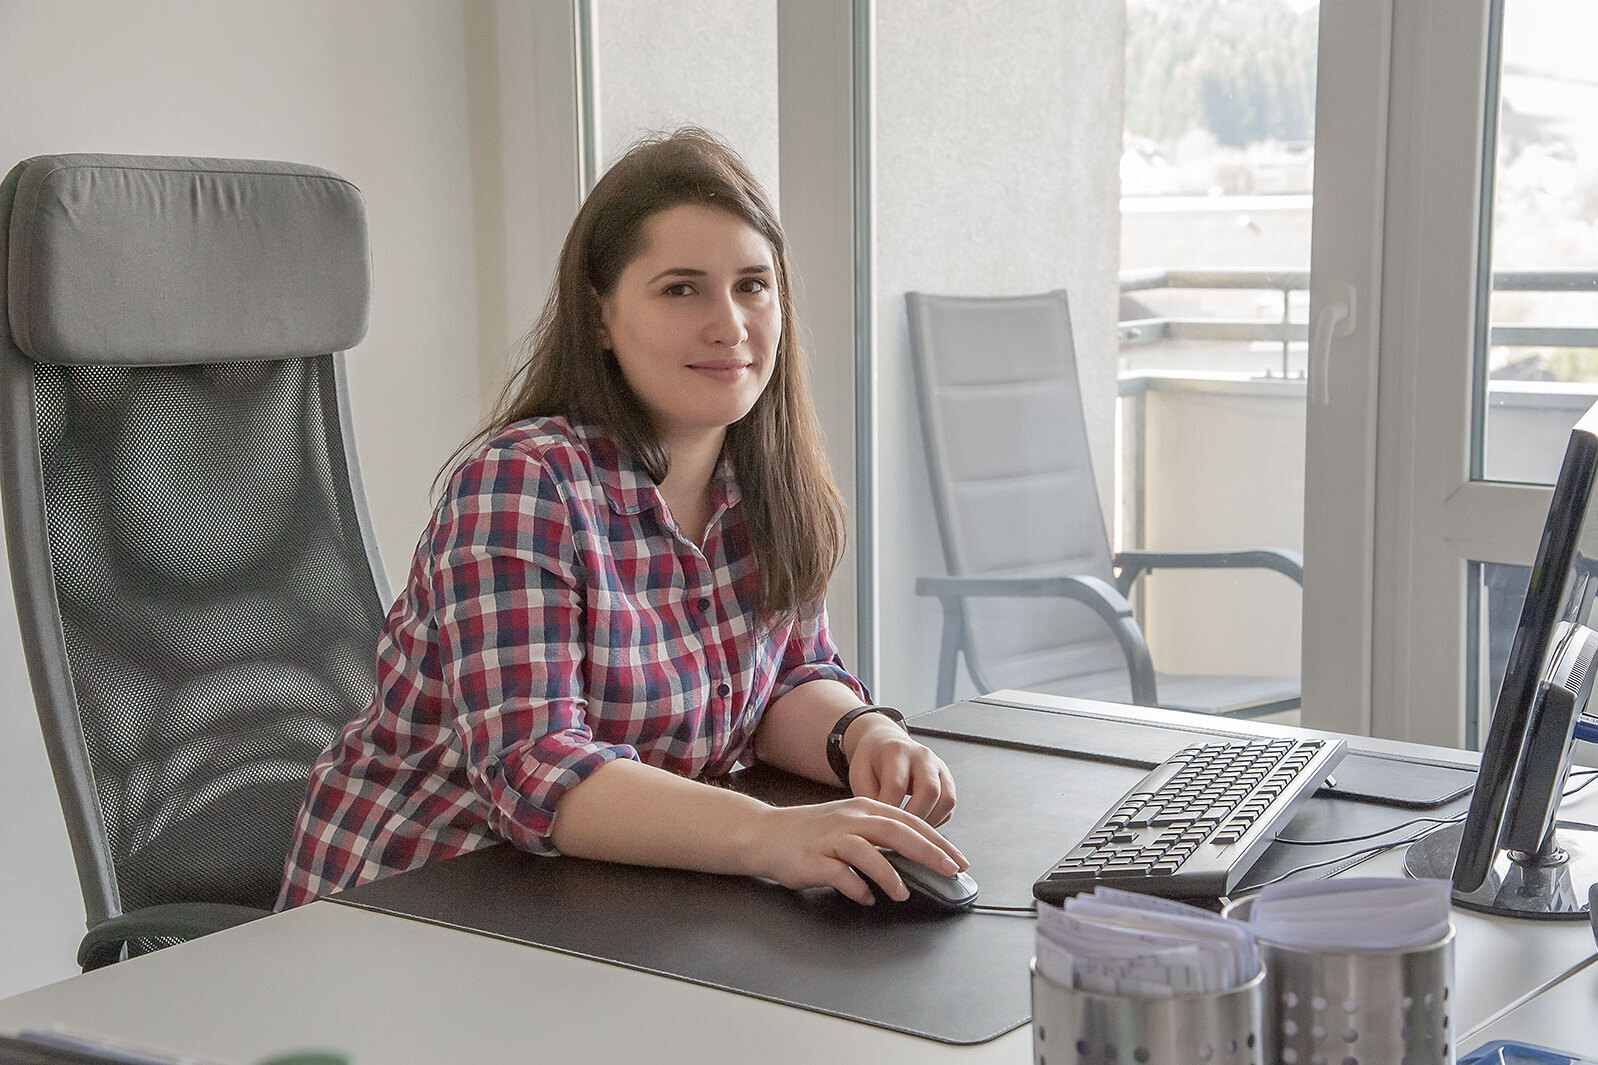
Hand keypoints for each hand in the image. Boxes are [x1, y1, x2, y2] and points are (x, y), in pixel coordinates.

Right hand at [747, 798, 967, 904]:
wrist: (764, 834)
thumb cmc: (810, 833)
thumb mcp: (848, 824)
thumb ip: (878, 835)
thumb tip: (914, 855)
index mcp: (863, 808)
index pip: (908, 821)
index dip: (937, 840)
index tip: (957, 859)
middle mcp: (849, 818)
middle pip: (896, 831)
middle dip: (928, 852)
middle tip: (950, 870)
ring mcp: (830, 838)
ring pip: (868, 851)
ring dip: (890, 874)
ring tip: (904, 893)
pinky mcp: (812, 859)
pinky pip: (840, 875)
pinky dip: (857, 888)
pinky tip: (867, 898)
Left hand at [845, 716, 957, 826]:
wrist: (886, 744)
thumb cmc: (872, 762)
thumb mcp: (860, 774)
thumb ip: (868, 798)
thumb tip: (879, 826)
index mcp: (896, 751)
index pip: (896, 785)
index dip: (889, 811)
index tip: (880, 828)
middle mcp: (922, 756)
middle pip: (929, 790)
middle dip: (914, 818)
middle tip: (899, 836)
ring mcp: (938, 767)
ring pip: (946, 799)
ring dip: (930, 822)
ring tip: (910, 832)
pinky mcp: (947, 780)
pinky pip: (949, 806)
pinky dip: (937, 820)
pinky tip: (919, 825)